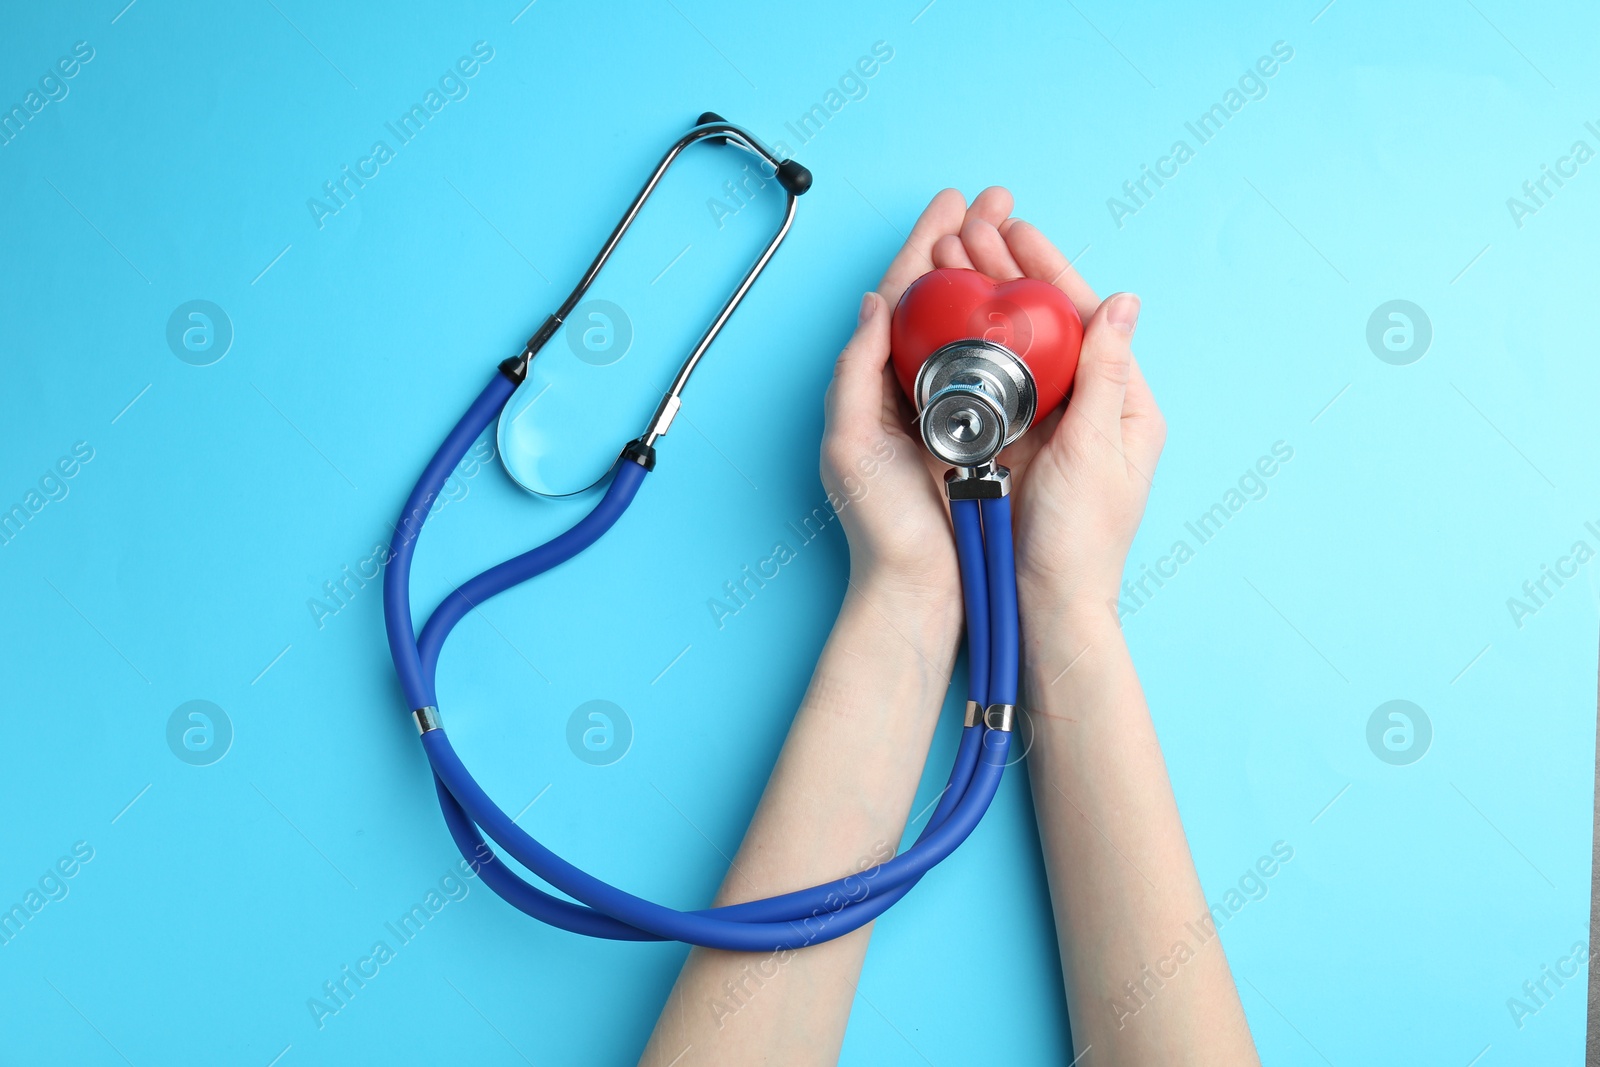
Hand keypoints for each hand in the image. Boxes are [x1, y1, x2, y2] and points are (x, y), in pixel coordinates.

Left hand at [820, 188, 980, 603]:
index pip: (899, 295)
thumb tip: (875, 301)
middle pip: (937, 297)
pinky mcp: (979, 433)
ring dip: (990, 276)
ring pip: (967, 325)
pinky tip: (1035, 308)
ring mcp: (944, 409)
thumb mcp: (849, 444)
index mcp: (871, 383)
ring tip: (1017, 235)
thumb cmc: (879, 527)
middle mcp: (906, 388)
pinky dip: (1012, 329)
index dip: (926, 243)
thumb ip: (855, 372)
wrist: (917, 591)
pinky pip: (996, 367)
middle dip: (966, 244)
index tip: (955, 200)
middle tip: (1000, 200)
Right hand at [926, 188, 1165, 624]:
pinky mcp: (1013, 443)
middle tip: (966, 231)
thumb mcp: (1096, 449)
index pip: (1084, 313)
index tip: (1014, 229)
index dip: (1048, 267)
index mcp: (1123, 402)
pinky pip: (992, 380)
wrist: (1046, 603)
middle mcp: (1087, 404)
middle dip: (1005, 272)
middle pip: (1045, 320)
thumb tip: (1122, 302)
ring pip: (1014, 343)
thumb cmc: (1080, 541)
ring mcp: (1048, 423)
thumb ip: (1104, 373)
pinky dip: (967, 344)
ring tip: (947, 259)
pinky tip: (941, 318)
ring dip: (981, 299)